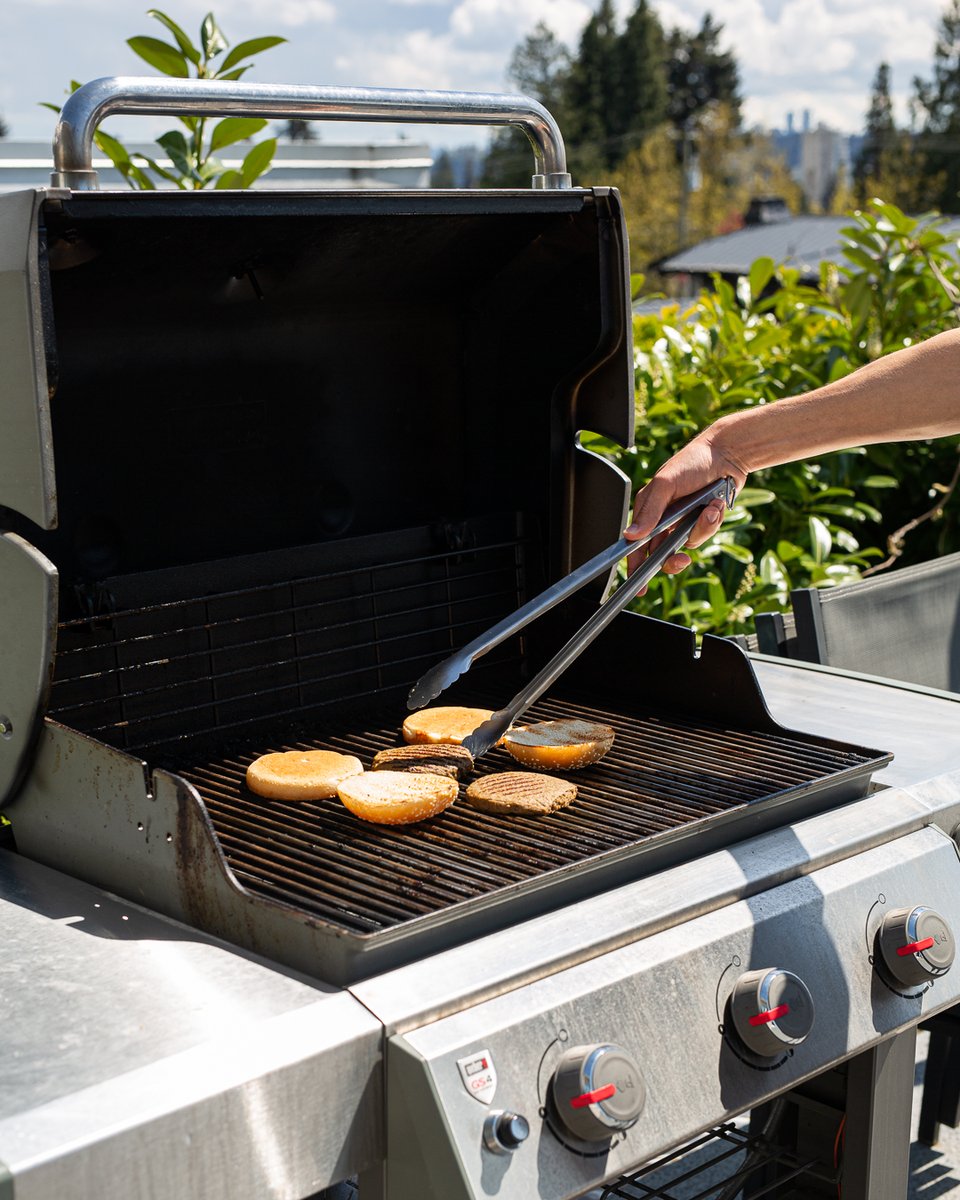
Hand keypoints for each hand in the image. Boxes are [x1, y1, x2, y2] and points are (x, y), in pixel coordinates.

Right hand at [623, 433, 747, 580]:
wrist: (727, 455)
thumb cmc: (692, 461)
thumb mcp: (665, 483)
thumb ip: (650, 511)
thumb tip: (632, 535)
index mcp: (648, 510)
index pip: (636, 544)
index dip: (636, 567)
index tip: (639, 587)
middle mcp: (664, 519)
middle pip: (662, 553)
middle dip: (673, 559)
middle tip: (681, 560)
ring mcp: (683, 522)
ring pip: (687, 545)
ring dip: (700, 529)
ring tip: (709, 508)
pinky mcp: (701, 522)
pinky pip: (704, 535)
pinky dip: (712, 522)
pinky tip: (716, 504)